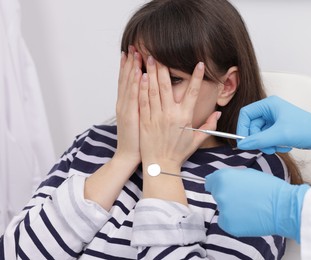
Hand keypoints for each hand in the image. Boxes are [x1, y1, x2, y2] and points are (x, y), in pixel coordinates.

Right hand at [114, 46, 142, 165]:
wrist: (129, 156)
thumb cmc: (137, 140)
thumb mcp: (137, 119)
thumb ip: (142, 106)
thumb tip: (148, 95)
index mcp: (126, 104)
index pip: (128, 81)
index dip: (129, 66)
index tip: (133, 52)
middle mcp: (124, 103)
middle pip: (126, 79)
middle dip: (129, 62)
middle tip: (133, 46)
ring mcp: (126, 109)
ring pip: (129, 85)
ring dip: (132, 68)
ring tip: (135, 53)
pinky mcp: (130, 117)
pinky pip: (133, 98)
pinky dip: (134, 85)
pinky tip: (138, 74)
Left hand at [139, 57, 218, 170]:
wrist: (160, 166)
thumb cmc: (177, 153)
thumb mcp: (196, 140)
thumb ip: (208, 126)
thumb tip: (218, 113)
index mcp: (185, 117)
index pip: (193, 93)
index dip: (197, 77)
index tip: (199, 64)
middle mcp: (170, 114)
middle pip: (167, 86)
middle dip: (164, 67)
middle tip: (161, 52)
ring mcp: (156, 117)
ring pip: (153, 90)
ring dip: (151, 73)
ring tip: (149, 58)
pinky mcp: (144, 121)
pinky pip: (143, 101)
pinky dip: (142, 88)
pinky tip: (140, 76)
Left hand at [205, 168, 309, 242]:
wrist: (283, 207)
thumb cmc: (269, 188)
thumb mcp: (248, 173)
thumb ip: (232, 177)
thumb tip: (219, 181)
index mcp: (223, 178)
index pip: (210, 182)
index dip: (218, 185)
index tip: (226, 188)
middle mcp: (220, 193)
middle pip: (218, 196)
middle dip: (228, 197)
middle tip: (244, 199)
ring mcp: (223, 210)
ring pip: (223, 210)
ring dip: (232, 210)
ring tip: (249, 209)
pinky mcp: (228, 225)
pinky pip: (226, 222)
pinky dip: (234, 222)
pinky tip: (248, 218)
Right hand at [236, 95, 310, 157]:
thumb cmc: (306, 129)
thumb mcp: (280, 135)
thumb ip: (259, 140)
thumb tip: (242, 144)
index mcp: (269, 104)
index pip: (246, 114)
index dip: (242, 128)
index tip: (244, 142)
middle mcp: (270, 110)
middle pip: (252, 126)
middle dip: (258, 139)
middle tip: (266, 148)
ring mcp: (274, 119)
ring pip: (259, 134)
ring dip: (266, 144)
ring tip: (278, 147)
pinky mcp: (278, 128)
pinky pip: (267, 138)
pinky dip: (272, 144)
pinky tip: (284, 146)